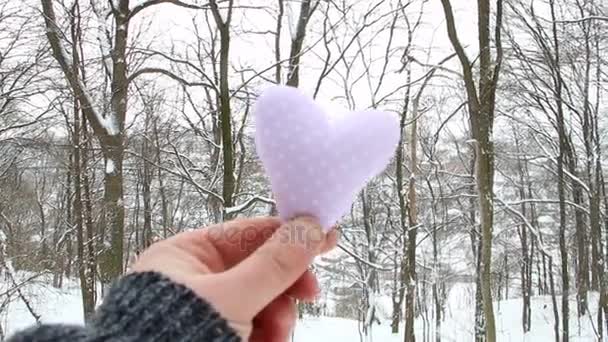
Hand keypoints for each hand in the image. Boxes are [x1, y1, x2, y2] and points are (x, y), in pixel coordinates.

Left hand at [132, 216, 337, 341]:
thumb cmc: (173, 338)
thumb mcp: (231, 297)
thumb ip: (273, 264)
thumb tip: (309, 228)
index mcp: (186, 255)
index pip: (247, 233)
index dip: (288, 233)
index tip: (324, 236)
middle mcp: (196, 281)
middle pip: (258, 269)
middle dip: (284, 286)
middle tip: (310, 292)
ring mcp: (207, 312)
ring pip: (261, 303)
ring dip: (278, 317)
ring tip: (277, 333)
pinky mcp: (217, 337)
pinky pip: (254, 327)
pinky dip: (267, 335)